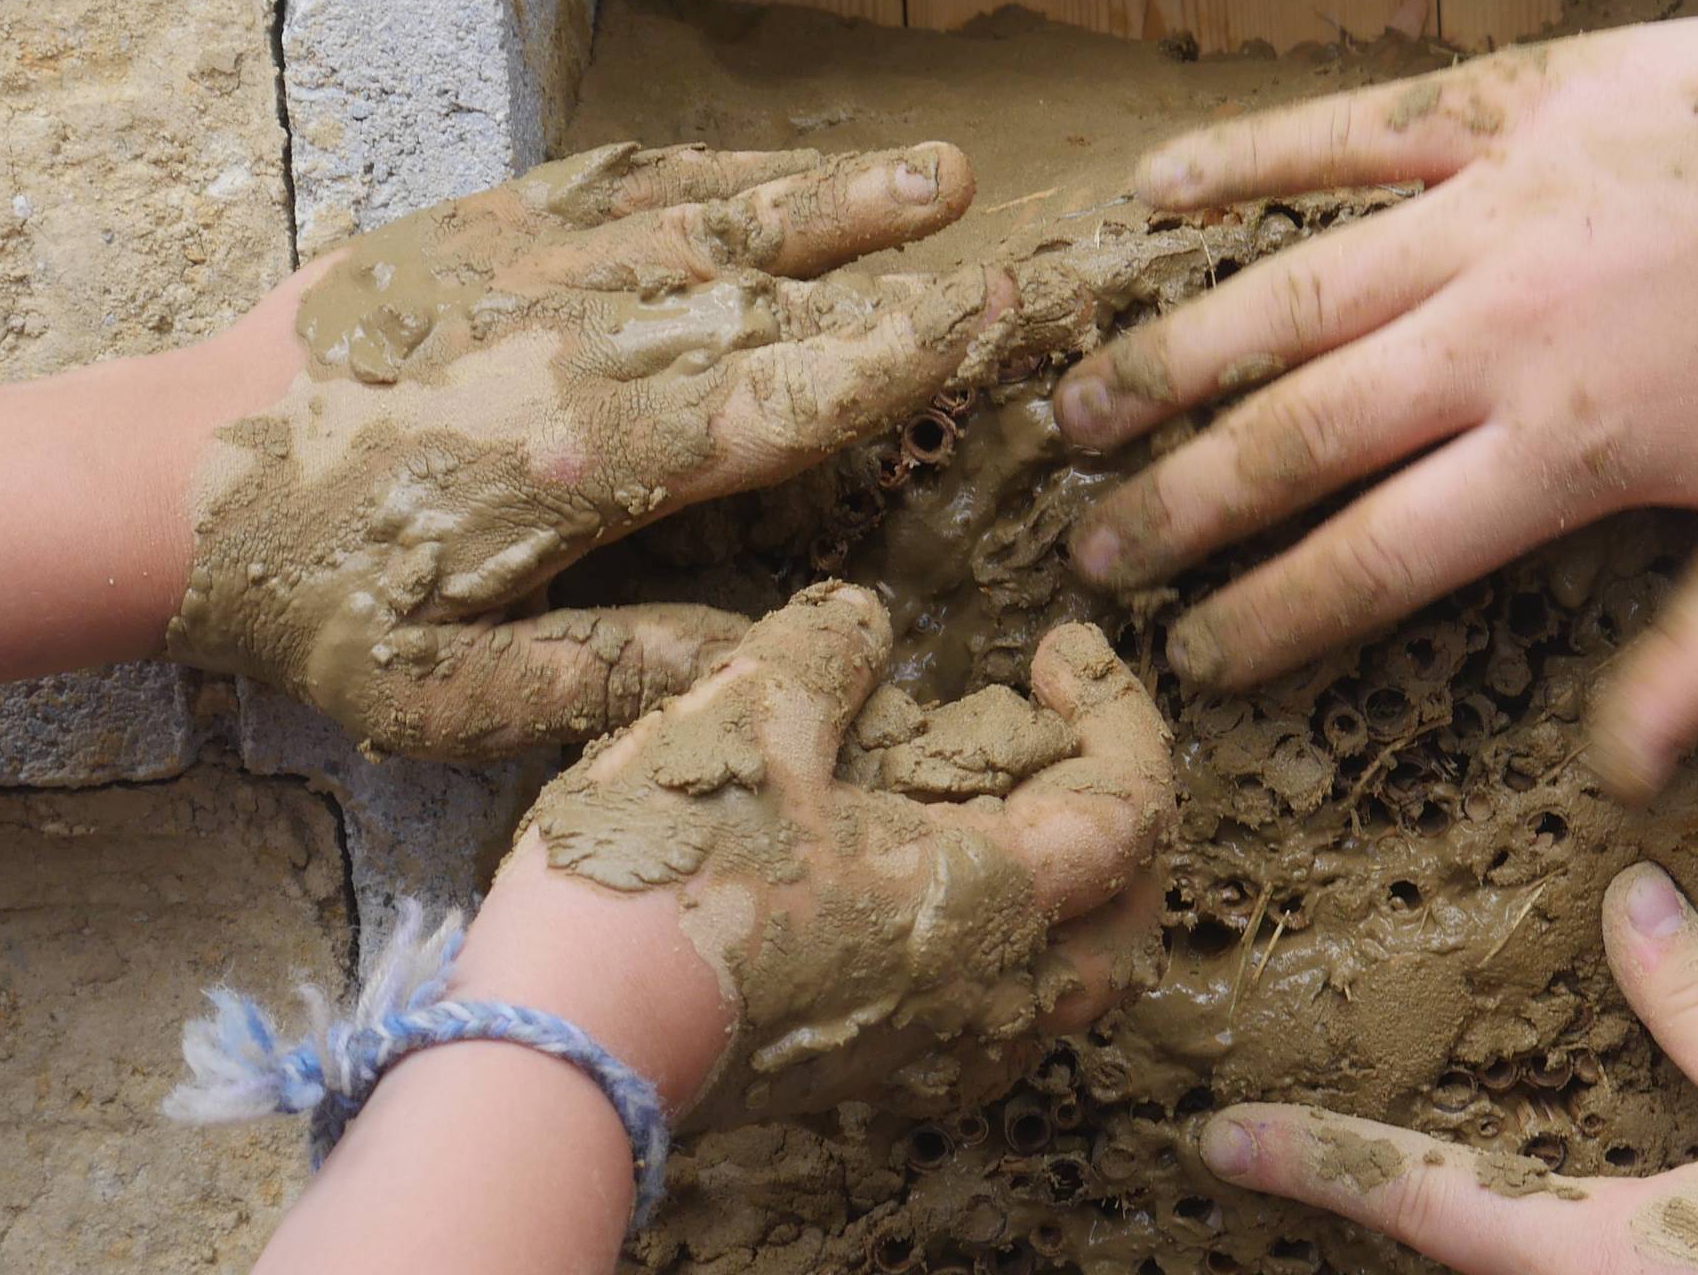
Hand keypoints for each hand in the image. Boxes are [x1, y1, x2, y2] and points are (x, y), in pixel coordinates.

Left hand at [170, 141, 1024, 760]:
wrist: (158, 485)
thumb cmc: (315, 605)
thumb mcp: (458, 691)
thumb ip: (620, 672)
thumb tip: (770, 648)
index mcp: (598, 453)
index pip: (789, 392)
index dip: (903, 357)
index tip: (990, 324)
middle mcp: (585, 339)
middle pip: (779, 291)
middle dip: (904, 273)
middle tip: (1008, 259)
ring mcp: (530, 269)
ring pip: (713, 215)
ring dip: (830, 194)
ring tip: (934, 174)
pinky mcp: (471, 233)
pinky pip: (611, 179)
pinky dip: (698, 169)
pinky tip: (752, 166)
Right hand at [457, 581, 1175, 1127]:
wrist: (564, 1045)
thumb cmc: (661, 877)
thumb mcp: (744, 716)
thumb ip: (825, 652)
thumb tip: (866, 618)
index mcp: (987, 896)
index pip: (1132, 810)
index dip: (1120, 712)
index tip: (1056, 649)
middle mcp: (985, 990)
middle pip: (1130, 920)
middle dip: (1131, 825)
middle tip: (1069, 744)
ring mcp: (931, 1048)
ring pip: (1068, 989)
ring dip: (1075, 900)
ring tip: (1007, 815)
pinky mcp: (870, 1078)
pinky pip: (988, 1026)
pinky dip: (1002, 957)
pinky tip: (926, 898)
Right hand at [1053, 9, 1697, 799]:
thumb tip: (1622, 779)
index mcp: (1568, 444)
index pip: (1380, 552)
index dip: (1274, 614)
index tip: (1198, 658)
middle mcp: (1504, 329)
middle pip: (1302, 432)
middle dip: (1184, 504)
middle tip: (1097, 555)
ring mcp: (1493, 208)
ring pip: (1293, 293)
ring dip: (1172, 358)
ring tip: (1076, 411)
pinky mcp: (1500, 110)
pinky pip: (1347, 134)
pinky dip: (1244, 160)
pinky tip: (1154, 193)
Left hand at [1194, 862, 1697, 1274]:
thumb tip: (1634, 900)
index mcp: (1604, 1263)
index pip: (1423, 1205)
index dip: (1316, 1163)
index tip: (1217, 1139)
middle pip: (1466, 1272)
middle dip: (1397, 1211)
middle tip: (1299, 1156)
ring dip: (1487, 1233)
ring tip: (1439, 1179)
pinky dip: (1568, 1251)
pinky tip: (1606, 1218)